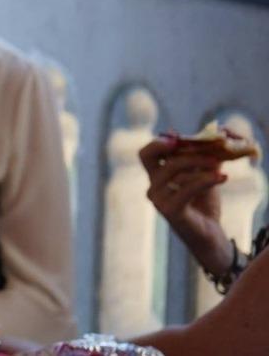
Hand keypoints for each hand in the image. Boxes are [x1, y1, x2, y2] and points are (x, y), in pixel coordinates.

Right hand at [139, 135, 232, 274]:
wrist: (210, 237)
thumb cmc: (204, 206)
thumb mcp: (203, 176)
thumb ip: (202, 157)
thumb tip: (214, 132)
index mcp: (156, 177)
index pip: (146, 153)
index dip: (158, 142)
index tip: (177, 137)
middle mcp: (152, 187)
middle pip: (149, 157)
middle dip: (173, 147)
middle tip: (202, 146)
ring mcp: (158, 199)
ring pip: (172, 169)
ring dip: (199, 162)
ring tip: (220, 164)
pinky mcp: (170, 211)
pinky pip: (186, 188)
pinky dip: (206, 179)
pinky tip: (223, 177)